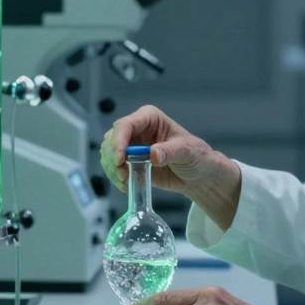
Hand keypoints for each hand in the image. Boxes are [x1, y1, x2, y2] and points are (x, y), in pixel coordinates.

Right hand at [99, 105, 223, 194]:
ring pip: (108, 153)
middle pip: (111, 139)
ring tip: (125, 182)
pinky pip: (113, 167)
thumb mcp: (187, 152)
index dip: (118, 141)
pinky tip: (127, 185)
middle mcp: (137, 129)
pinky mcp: (129, 161)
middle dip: (113, 158)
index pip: (125, 125)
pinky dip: (115, 177)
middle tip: (123, 175)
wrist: (197, 175)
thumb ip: (170, 151)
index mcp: (149, 118)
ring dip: (112, 169)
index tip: (119, 159)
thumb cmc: (196, 156)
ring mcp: (131, 145)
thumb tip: (153, 154)